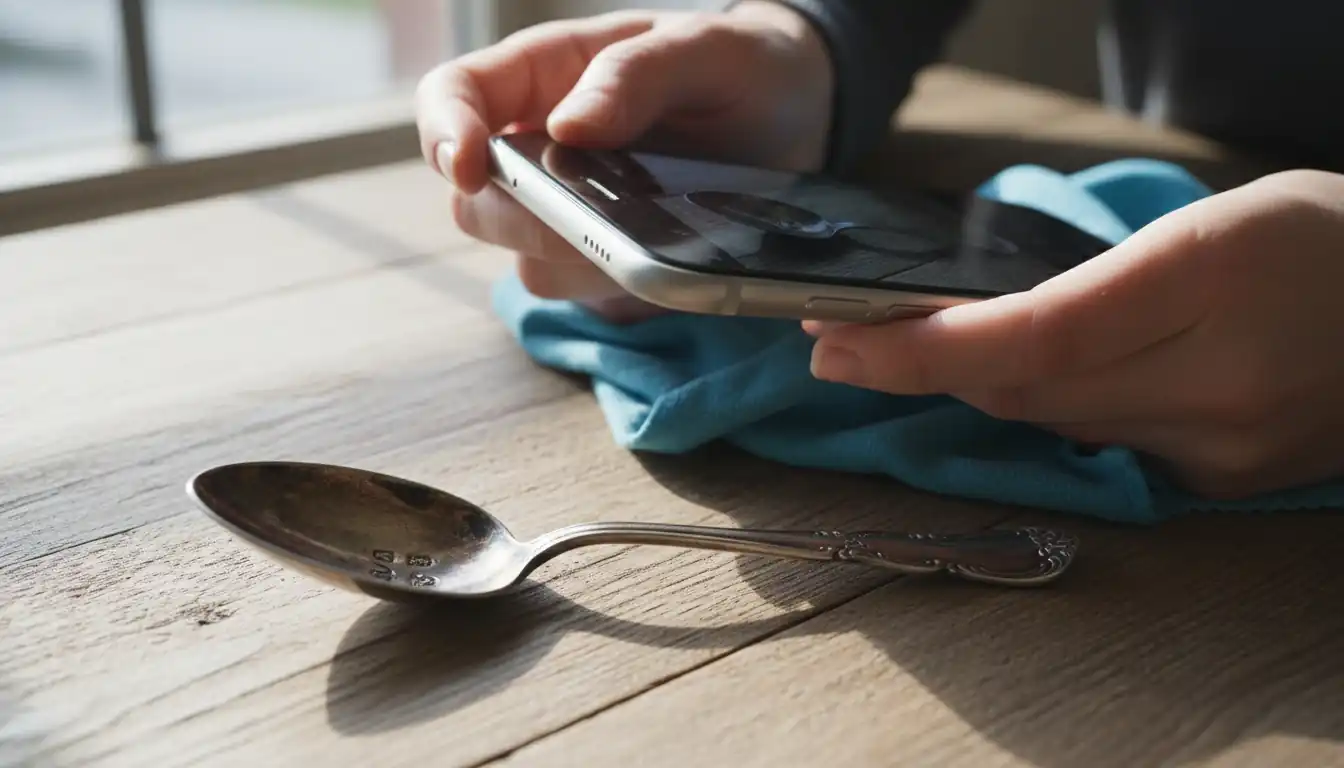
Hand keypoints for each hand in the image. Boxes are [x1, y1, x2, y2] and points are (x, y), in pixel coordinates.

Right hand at [415, 3, 833, 321]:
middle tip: (590, 216)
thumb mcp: (705, 48)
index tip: (470, 169)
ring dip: (576, 260)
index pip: (453, 97)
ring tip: (651, 233)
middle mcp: (541, 147)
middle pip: (476, 201)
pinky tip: (666, 260)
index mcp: (546, 74)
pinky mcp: (606, 259)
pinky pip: (585, 290)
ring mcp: (570, 210)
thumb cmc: (743, 63)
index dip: (444, 135)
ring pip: (526, 259)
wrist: (801, 117)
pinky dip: (617, 285)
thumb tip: (566, 127)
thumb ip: (634, 75)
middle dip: (521, 218)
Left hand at [805, 169, 1343, 498]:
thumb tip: (978, 334)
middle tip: (846, 345)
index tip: (836, 342)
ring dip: (987, 388)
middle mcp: (1218, 375)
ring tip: (930, 349)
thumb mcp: (1205, 224)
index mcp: (1209, 276)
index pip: (1034, 335)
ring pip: (1056, 424)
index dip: (923, 349)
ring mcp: (1225, 444)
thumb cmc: (1315, 240)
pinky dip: (1062, 414)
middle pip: (1025, 391)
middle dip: (924, 371)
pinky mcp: (1226, 483)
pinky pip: (1104, 449)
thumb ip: (1093, 285)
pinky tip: (1047, 383)